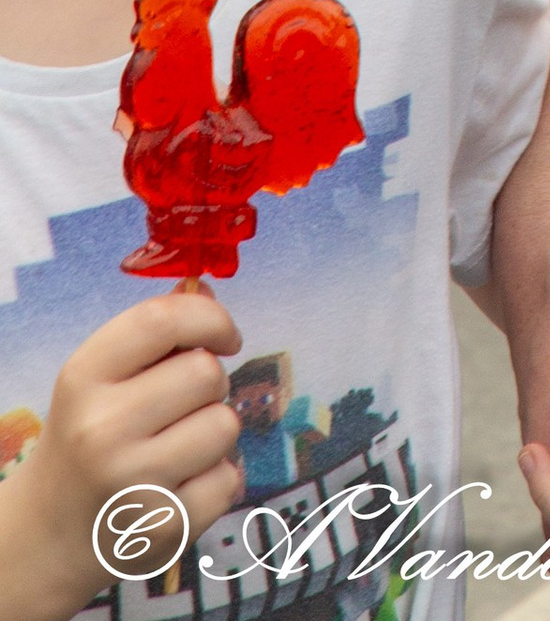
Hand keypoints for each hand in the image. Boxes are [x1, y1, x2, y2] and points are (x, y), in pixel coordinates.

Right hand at [0, 290, 242, 620]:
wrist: (48, 534)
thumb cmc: (86, 439)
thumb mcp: (98, 381)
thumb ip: (153, 333)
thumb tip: (206, 289)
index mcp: (83, 378)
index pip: (162, 320)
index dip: (210, 318)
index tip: (223, 338)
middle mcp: (102, 429)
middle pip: (206, 374)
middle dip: (210, 385)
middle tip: (183, 408)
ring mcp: (133, 482)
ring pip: (225, 425)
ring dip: (215, 433)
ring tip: (179, 450)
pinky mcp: (164, 527)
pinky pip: (229, 479)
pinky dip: (218, 480)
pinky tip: (181, 489)